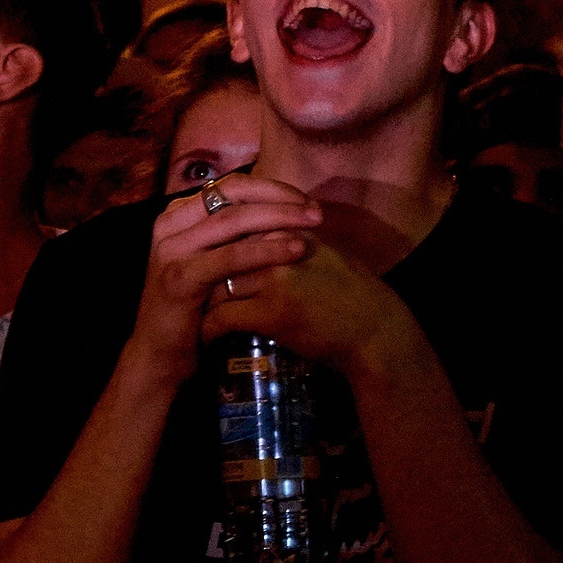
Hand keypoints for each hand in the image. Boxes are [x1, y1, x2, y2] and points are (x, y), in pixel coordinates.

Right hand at [128, 175, 322, 384]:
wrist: (158, 355)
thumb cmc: (194, 309)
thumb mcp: (212, 263)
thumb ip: (234, 237)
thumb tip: (283, 212)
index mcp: (178, 215)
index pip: (230, 185)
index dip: (271, 188)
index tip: (305, 199)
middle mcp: (170, 225)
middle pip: (233, 196)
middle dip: (280, 198)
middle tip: (316, 210)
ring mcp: (172, 250)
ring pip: (234, 220)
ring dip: (279, 218)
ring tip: (313, 223)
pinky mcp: (180, 277)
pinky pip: (230, 257)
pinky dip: (265, 251)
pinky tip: (294, 250)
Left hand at [199, 236, 422, 379]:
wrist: (375, 330)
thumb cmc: (351, 292)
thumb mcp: (319, 253)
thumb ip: (285, 239)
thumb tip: (255, 233)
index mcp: (288, 227)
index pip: (233, 225)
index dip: (212, 245)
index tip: (199, 262)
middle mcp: (278, 245)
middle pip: (219, 250)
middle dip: (200, 270)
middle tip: (187, 288)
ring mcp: (273, 277)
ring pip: (215, 281)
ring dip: (199, 300)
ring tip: (190, 313)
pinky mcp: (271, 312)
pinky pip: (223, 316)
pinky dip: (209, 329)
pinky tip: (205, 336)